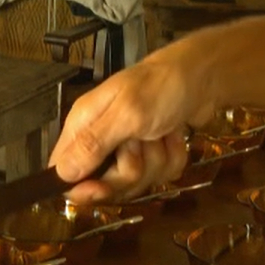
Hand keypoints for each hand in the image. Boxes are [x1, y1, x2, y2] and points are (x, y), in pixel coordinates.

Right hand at [50, 46, 214, 203]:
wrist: (203, 75)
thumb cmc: (161, 86)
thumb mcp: (127, 114)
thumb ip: (94, 144)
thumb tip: (61, 173)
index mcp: (84, 125)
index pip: (64, 171)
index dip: (81, 188)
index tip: (102, 188)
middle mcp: (102, 139)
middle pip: (104, 183)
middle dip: (131, 170)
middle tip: (141, 141)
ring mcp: (129, 148)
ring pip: (137, 182)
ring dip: (157, 160)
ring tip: (160, 131)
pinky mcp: (153, 153)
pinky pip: (160, 175)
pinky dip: (173, 157)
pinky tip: (174, 135)